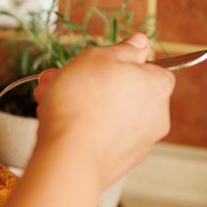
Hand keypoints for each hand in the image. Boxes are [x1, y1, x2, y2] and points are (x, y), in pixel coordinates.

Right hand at [33, 33, 174, 187]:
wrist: (69, 156)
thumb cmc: (83, 101)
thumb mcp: (99, 57)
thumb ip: (123, 49)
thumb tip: (140, 43)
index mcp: (157, 85)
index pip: (148, 68)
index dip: (120, 63)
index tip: (96, 63)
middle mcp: (156, 116)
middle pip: (123, 92)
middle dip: (90, 83)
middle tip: (62, 78)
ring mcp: (137, 144)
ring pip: (107, 115)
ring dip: (80, 104)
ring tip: (48, 98)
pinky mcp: (117, 163)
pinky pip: (99, 137)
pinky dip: (82, 129)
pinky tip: (57, 123)